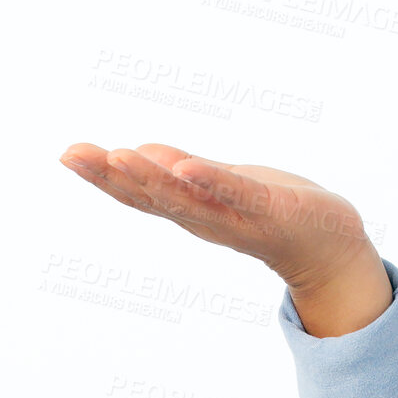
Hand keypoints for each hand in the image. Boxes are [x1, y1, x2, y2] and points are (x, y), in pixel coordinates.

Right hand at [57, 142, 374, 294]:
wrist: (330, 244)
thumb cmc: (273, 210)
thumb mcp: (221, 186)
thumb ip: (183, 172)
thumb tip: (137, 152)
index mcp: (192, 210)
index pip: (139, 194)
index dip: (102, 177)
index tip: (68, 154)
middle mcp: (206, 218)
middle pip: (152, 197)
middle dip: (112, 176)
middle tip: (73, 154)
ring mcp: (237, 216)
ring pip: (188, 198)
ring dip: (152, 177)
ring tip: (120, 155)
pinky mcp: (272, 208)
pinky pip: (237, 193)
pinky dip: (211, 181)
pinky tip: (185, 168)